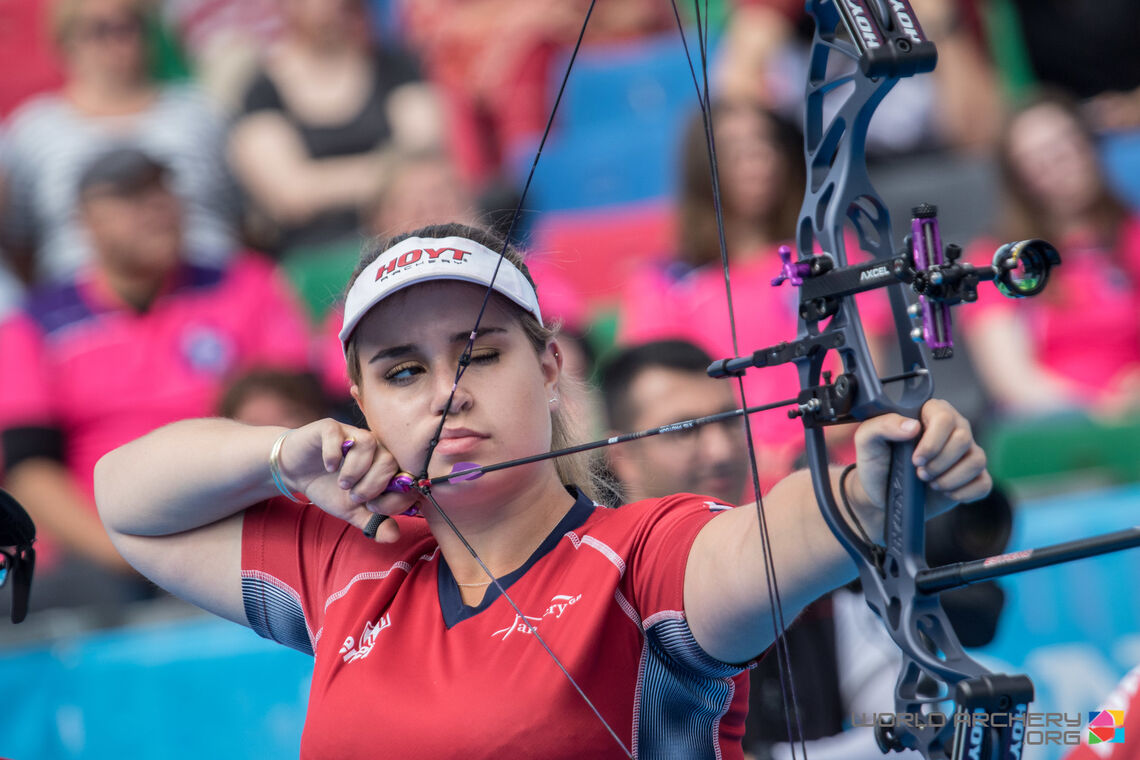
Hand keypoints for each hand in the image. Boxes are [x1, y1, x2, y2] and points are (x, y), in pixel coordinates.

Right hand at [276, 419, 419, 542]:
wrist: (296, 472)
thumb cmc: (329, 489)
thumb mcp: (352, 512)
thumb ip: (374, 523)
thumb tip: (394, 536)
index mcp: (383, 466)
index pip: (404, 478)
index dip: (392, 498)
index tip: (372, 508)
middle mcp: (373, 447)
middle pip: (388, 460)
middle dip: (372, 485)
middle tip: (354, 496)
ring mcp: (352, 434)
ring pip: (368, 443)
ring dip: (356, 469)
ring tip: (342, 484)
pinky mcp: (329, 428)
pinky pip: (338, 434)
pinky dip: (334, 453)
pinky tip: (329, 467)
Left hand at [848, 399, 991, 517]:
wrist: (881, 496)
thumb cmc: (876, 463)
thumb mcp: (867, 441)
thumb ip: (883, 425)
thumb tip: (912, 426)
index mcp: (930, 414)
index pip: (945, 417)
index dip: (932, 441)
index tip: (915, 459)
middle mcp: (954, 430)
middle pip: (963, 439)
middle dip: (939, 462)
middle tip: (920, 473)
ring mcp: (966, 453)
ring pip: (977, 461)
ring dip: (950, 478)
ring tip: (930, 483)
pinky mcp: (973, 477)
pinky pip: (984, 483)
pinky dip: (964, 492)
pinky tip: (945, 492)